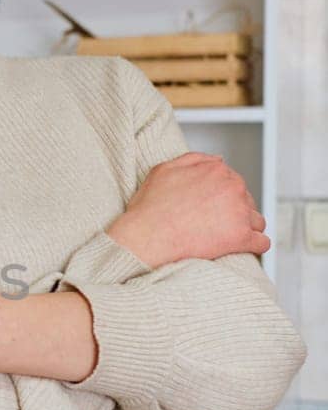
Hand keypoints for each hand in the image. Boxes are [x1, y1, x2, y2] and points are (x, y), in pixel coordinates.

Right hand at [108, 152, 268, 266]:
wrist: (146, 237)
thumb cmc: (151, 207)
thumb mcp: (164, 170)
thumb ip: (195, 160)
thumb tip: (219, 160)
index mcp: (217, 170)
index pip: (234, 183)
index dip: (223, 198)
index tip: (212, 210)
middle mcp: (233, 188)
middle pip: (247, 201)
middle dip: (236, 213)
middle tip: (216, 226)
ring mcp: (239, 213)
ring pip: (257, 221)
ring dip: (247, 229)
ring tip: (227, 239)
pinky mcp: (241, 237)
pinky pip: (262, 243)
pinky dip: (255, 247)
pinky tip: (243, 250)